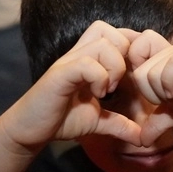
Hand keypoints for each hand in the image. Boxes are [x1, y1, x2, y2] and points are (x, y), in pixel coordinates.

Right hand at [0, 22, 142, 154]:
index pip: (120, 36)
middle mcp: (80, 55)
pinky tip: (97, 94)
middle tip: (123, 82)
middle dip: (127, 57)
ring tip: (109, 90)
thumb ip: (120, 124)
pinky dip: (99, 77)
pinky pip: (86, 63)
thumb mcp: (98, 121)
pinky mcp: (59, 74)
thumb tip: (143, 139)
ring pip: (104, 43)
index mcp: (92, 61)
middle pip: (114, 32)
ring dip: (114, 67)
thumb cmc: (61, 120)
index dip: (134, 52)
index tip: (136, 78)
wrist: (29, 130)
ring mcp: (69, 62)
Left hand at [126, 32, 172, 145]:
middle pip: (139, 72)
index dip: (136, 72)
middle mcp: (172, 49)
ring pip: (151, 73)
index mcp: (165, 57)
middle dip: (152, 94)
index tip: (155, 91)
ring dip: (166, 94)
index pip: (134, 51)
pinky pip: (170, 70)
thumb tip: (141, 141)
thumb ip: (158, 121)